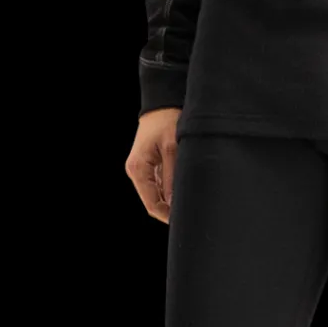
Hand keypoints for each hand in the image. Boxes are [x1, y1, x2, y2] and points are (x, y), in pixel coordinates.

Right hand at [127, 107, 181, 222]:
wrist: (161, 105)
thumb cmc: (166, 122)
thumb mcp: (172, 148)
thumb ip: (172, 177)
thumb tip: (175, 203)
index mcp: (138, 169)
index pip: (152, 204)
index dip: (168, 216)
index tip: (186, 221)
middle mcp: (136, 172)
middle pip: (153, 202)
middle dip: (170, 211)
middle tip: (191, 215)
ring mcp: (141, 170)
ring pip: (156, 196)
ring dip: (170, 202)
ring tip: (190, 204)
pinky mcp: (148, 167)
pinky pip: (158, 186)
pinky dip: (169, 192)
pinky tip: (183, 192)